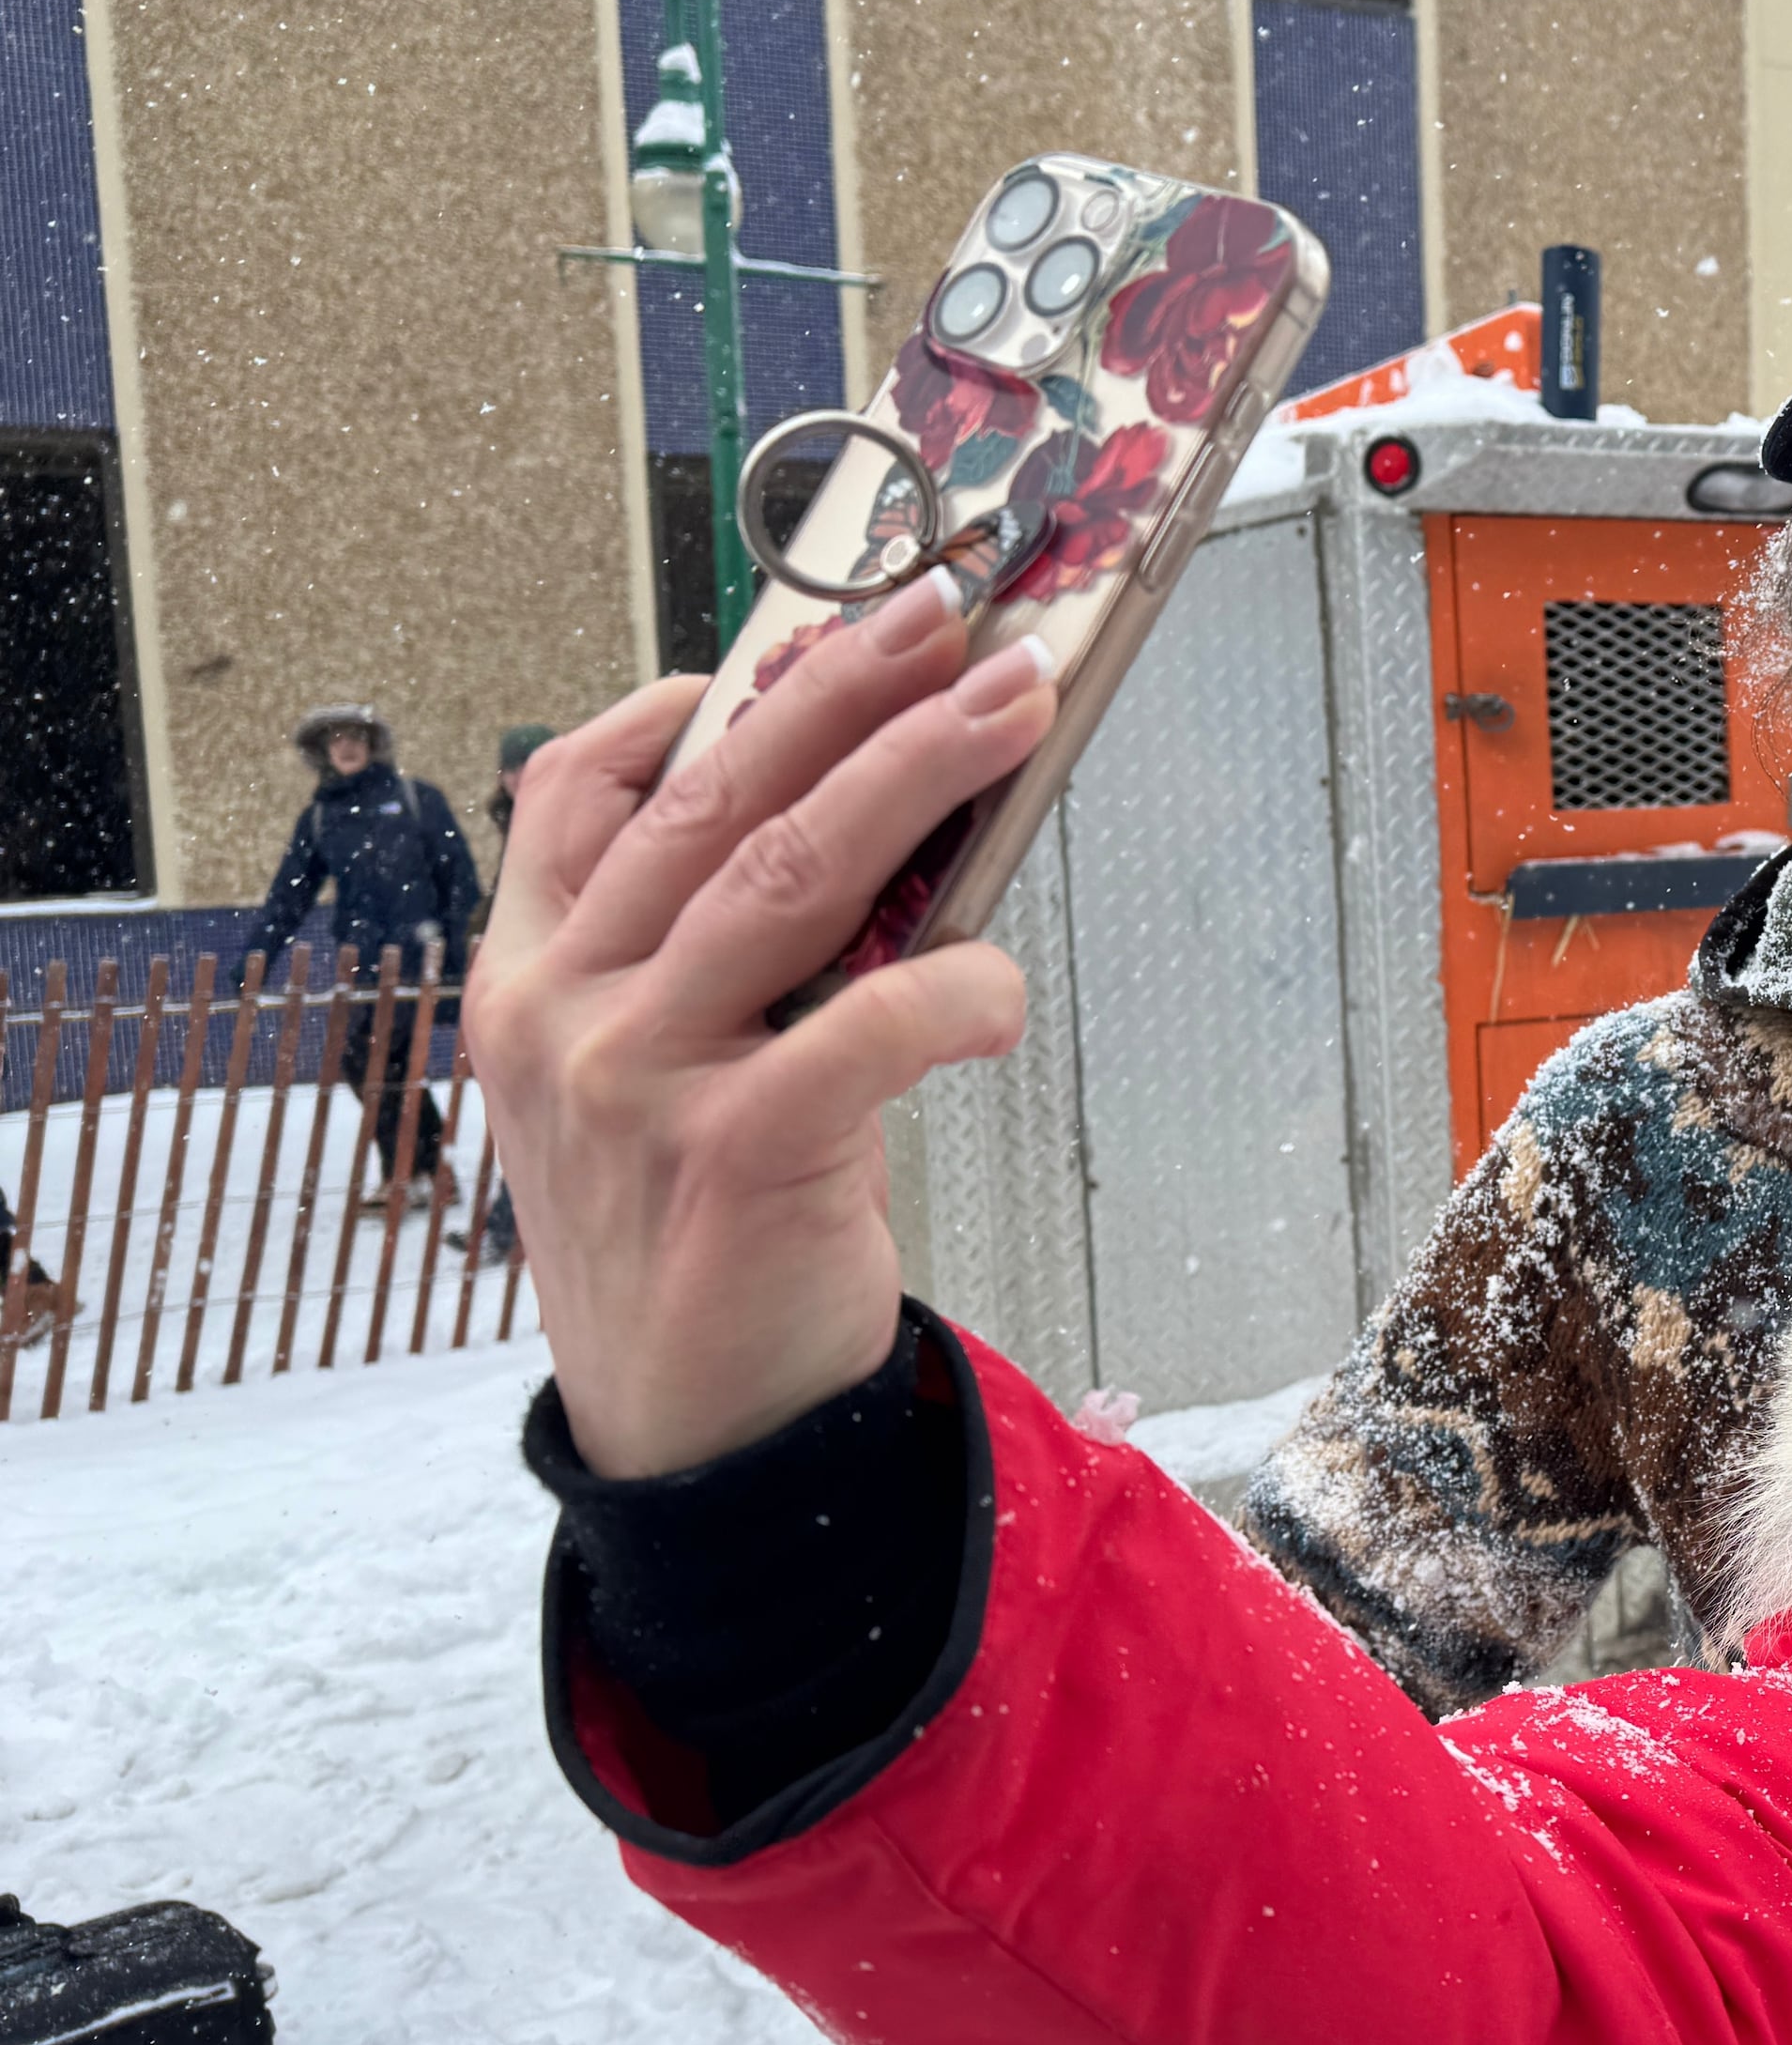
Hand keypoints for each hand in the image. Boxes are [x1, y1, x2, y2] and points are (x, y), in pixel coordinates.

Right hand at [469, 570, 1053, 1478]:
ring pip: (789, 878)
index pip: (579, 791)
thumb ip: (714, 950)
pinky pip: (860, 1029)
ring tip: (1012, 705)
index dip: (694, 698)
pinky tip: (1003, 986)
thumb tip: (866, 805)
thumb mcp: (661, 1071)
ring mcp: (633, 1082)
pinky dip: (950, 990)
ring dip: (915, 774)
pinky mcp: (731, 1156)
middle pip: (716, 803)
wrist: (695, 1433)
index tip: (802, 629)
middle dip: (843, 690)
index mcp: (527, 975)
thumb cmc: (699, 1227)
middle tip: (947, 612)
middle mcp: (560, 1013)